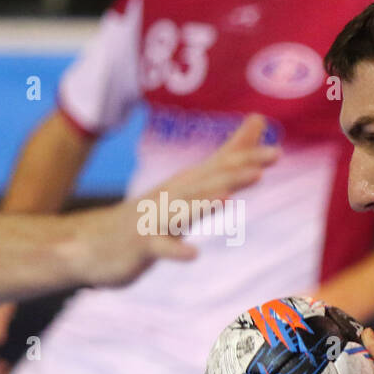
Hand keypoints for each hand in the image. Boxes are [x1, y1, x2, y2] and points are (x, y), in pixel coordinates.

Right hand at [80, 114, 277, 287]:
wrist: (94, 242)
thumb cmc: (153, 212)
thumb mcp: (193, 184)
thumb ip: (228, 156)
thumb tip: (259, 119)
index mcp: (188, 183)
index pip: (222, 167)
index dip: (248, 160)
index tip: (278, 152)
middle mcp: (173, 196)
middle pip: (206, 184)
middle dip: (233, 176)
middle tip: (260, 170)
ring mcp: (156, 219)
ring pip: (181, 211)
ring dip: (203, 205)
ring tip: (227, 199)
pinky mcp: (142, 246)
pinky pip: (160, 248)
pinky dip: (175, 250)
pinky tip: (193, 255)